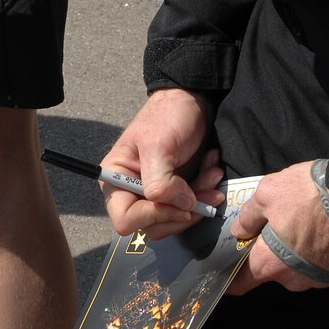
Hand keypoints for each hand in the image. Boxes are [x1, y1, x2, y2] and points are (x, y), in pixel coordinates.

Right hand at [101, 89, 220, 239]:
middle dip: (181, 211)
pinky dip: (204, 195)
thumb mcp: (159, 146)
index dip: (153, 215)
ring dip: (198, 203)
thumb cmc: (167, 116)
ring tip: (212, 177)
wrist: (191, 101)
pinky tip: (211, 172)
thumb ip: (160, 183)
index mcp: (116, 180)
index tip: (178, 199)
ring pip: (174, 220)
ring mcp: (153, 194)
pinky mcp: (173, 193)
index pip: (125, 220)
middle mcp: (130, 191)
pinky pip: (188, 209)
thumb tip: (180, 208)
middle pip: (151, 227)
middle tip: (204, 192)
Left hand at [227, 159, 328, 294]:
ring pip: (295, 268)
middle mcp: (292, 279)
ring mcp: (318, 279)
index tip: (225, 266)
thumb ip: (248, 216)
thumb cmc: (309, 196)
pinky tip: (319, 228)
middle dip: (268, 252)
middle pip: (270, 270)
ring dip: (293, 251)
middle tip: (272, 225)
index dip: (230, 275)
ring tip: (299, 222)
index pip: (240, 282)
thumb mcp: (267, 193)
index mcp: (269, 264)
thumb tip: (239, 230)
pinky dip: (315, 252)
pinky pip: (317, 265)